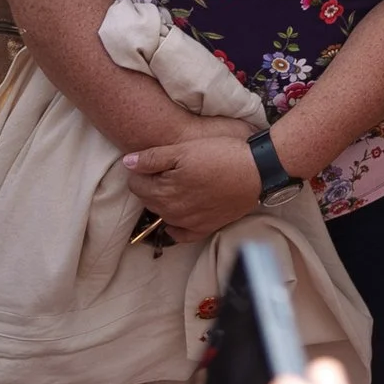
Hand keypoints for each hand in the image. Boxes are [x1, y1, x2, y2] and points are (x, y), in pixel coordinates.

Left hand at [125, 134, 262, 242]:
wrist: (257, 170)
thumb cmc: (221, 154)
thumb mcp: (185, 149)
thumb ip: (152, 158)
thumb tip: (126, 163)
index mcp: (162, 191)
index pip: (135, 184)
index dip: (143, 170)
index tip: (157, 161)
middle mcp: (170, 212)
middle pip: (147, 199)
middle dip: (152, 185)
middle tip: (170, 169)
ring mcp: (186, 223)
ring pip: (162, 214)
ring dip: (164, 200)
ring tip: (180, 184)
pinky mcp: (203, 229)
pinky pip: (180, 234)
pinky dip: (176, 224)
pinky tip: (183, 211)